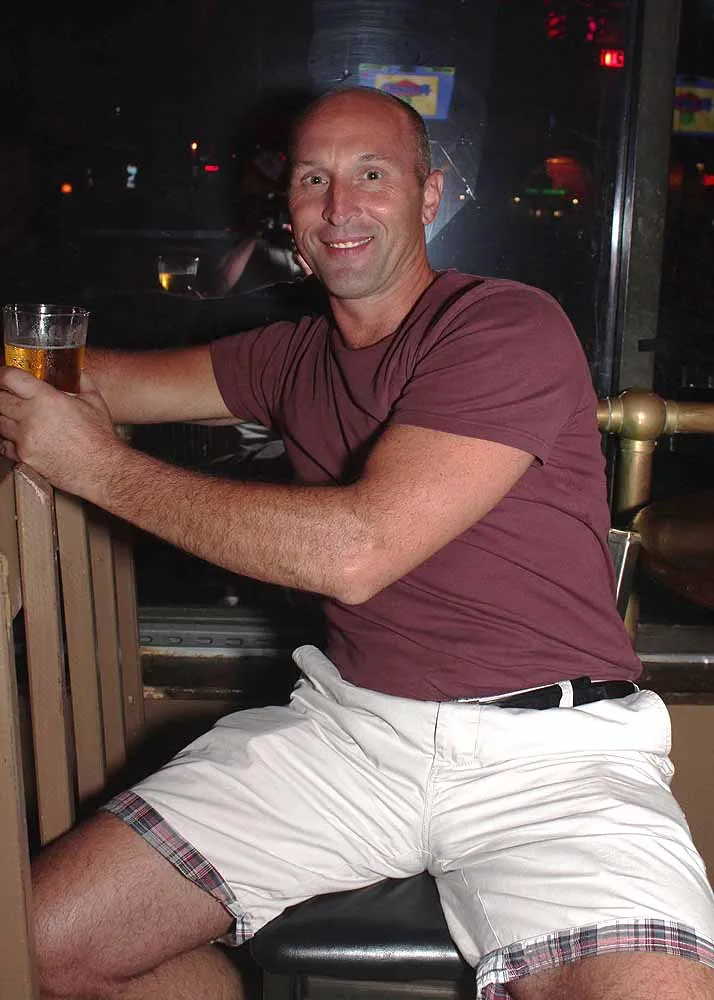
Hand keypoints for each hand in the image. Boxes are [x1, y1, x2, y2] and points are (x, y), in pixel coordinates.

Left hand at [0, 368, 125, 496]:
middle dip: (2, 394)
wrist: (101, 469)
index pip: (10, 378)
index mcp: (47, 399)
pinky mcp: (23, 457)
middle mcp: (31, 418)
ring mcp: (25, 439)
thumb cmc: (99, 438)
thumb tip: (75, 374)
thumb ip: (82, 382)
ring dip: (4, 416)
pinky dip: (6, 439)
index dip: (3, 373)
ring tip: (13, 415)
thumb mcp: (95, 401)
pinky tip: (17, 436)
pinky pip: (3, 445)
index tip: (4, 375)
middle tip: (8, 394)